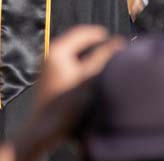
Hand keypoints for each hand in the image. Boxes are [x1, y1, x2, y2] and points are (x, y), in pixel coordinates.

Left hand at [10, 26, 124, 160]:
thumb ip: (104, 58)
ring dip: (86, 54)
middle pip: (75, 42)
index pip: (81, 33)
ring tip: (103, 58)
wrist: (44, 129)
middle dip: (93, 43)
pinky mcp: (48, 78)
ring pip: (71, 53)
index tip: (112, 37)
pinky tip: (90, 73)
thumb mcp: (90, 78)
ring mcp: (47, 67)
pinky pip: (67, 63)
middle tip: (110, 46)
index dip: (98, 34)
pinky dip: (79, 63)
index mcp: (58, 51)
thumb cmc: (67, 104)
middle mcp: (49, 55)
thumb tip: (119, 41)